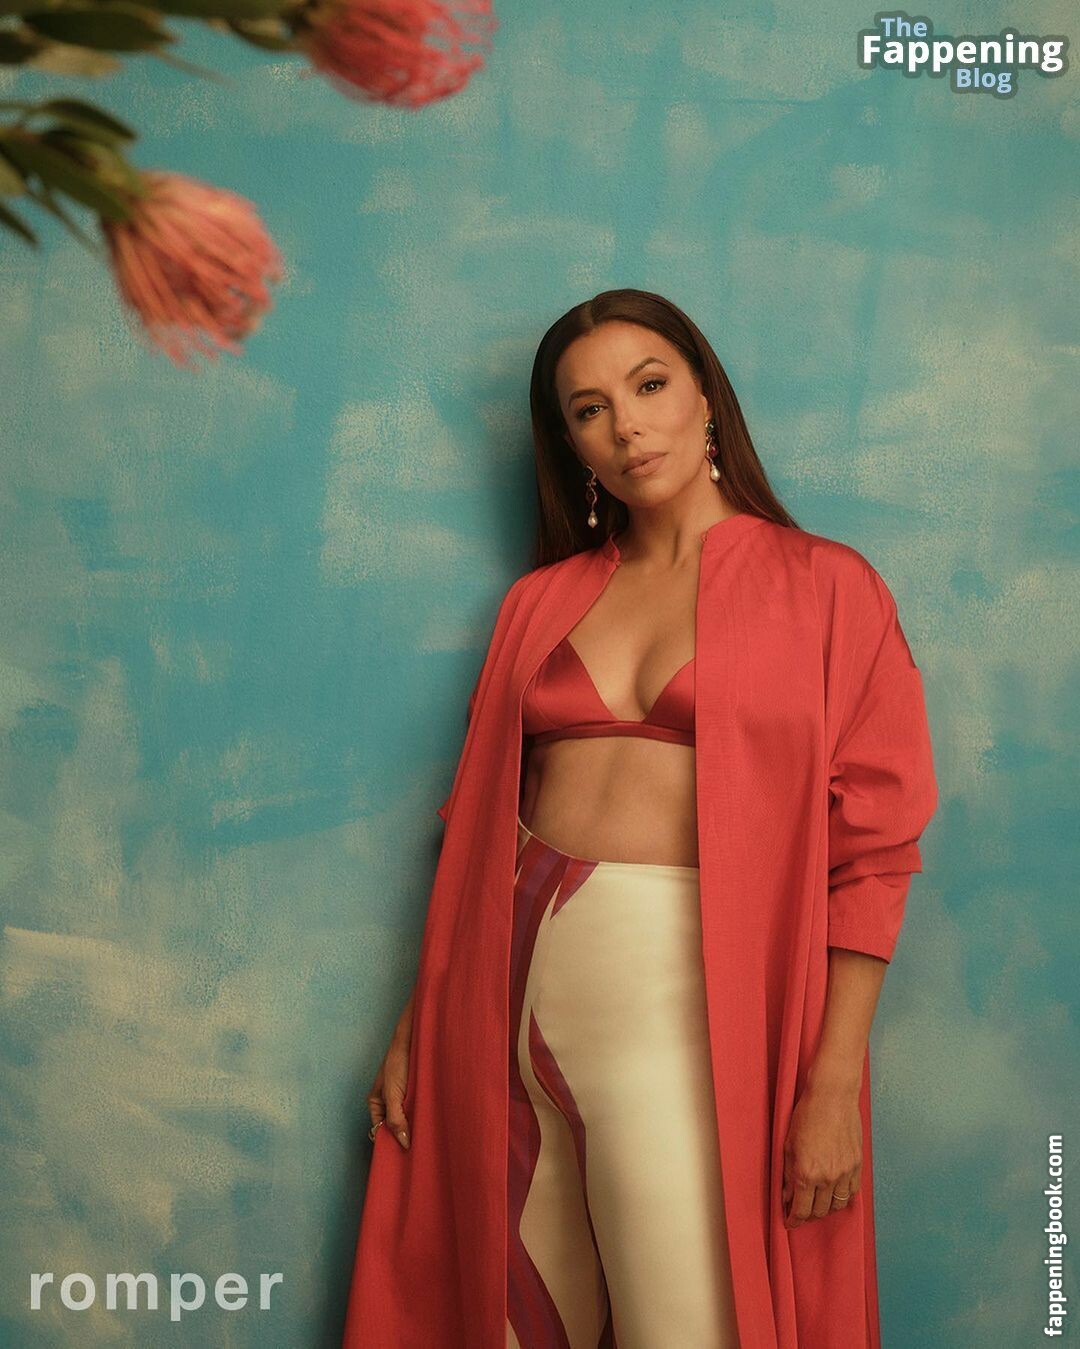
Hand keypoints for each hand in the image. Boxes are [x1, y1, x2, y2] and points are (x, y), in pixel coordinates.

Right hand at [367, 993, 413, 1149]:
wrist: (414, 1038)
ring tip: (427, 1141)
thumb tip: (403, 1143)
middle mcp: (389, 1102)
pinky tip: (432, 1125)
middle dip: (403, 1136)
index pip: (380, 1130)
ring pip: (408, 1120)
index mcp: (376, 1102)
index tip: (402, 1156)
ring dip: (415, 1127)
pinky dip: (423, 1117)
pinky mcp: (416, 1093)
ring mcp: (403, 1098)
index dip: (389, 1142)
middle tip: (417, 1151)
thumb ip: (396, 1118)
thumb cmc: (398, 1062)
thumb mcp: (393, 1093)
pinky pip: (418, 1110)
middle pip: (394, 1126)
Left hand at [781, 1081, 861, 1227]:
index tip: (790, 1222)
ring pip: (837, 1205)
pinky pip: (852, 1192)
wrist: (832, 1097)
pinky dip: (842, 1197)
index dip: (794, 1220)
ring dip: (826, 1208)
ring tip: (817, 1203)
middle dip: (808, 1215)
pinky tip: (835, 1193)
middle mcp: (827, 1178)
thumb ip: (788, 1174)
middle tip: (801, 1210)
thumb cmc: (806, 1115)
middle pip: (819, 1211)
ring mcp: (845, 1173)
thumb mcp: (788, 1144)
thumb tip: (787, 1195)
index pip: (801, 1209)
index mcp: (806, 1173)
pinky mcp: (858, 1166)